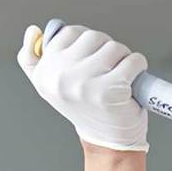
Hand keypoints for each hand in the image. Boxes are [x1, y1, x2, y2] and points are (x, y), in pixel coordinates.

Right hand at [17, 24, 149, 151]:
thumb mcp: (51, 85)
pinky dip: (139, 66)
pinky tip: (133, 79)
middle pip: (94, 37)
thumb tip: (33, 30)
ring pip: (114, 47)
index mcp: (44, 72)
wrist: (107, 141)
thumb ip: (34, 59)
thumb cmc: (86, 108)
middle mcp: (60, 78)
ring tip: (121, 75)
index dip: (88, 43)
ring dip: (124, 57)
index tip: (93, 60)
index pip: (69, 32)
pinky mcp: (110, 92)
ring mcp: (84, 85)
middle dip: (108, 49)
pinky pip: (133, 61)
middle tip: (110, 69)